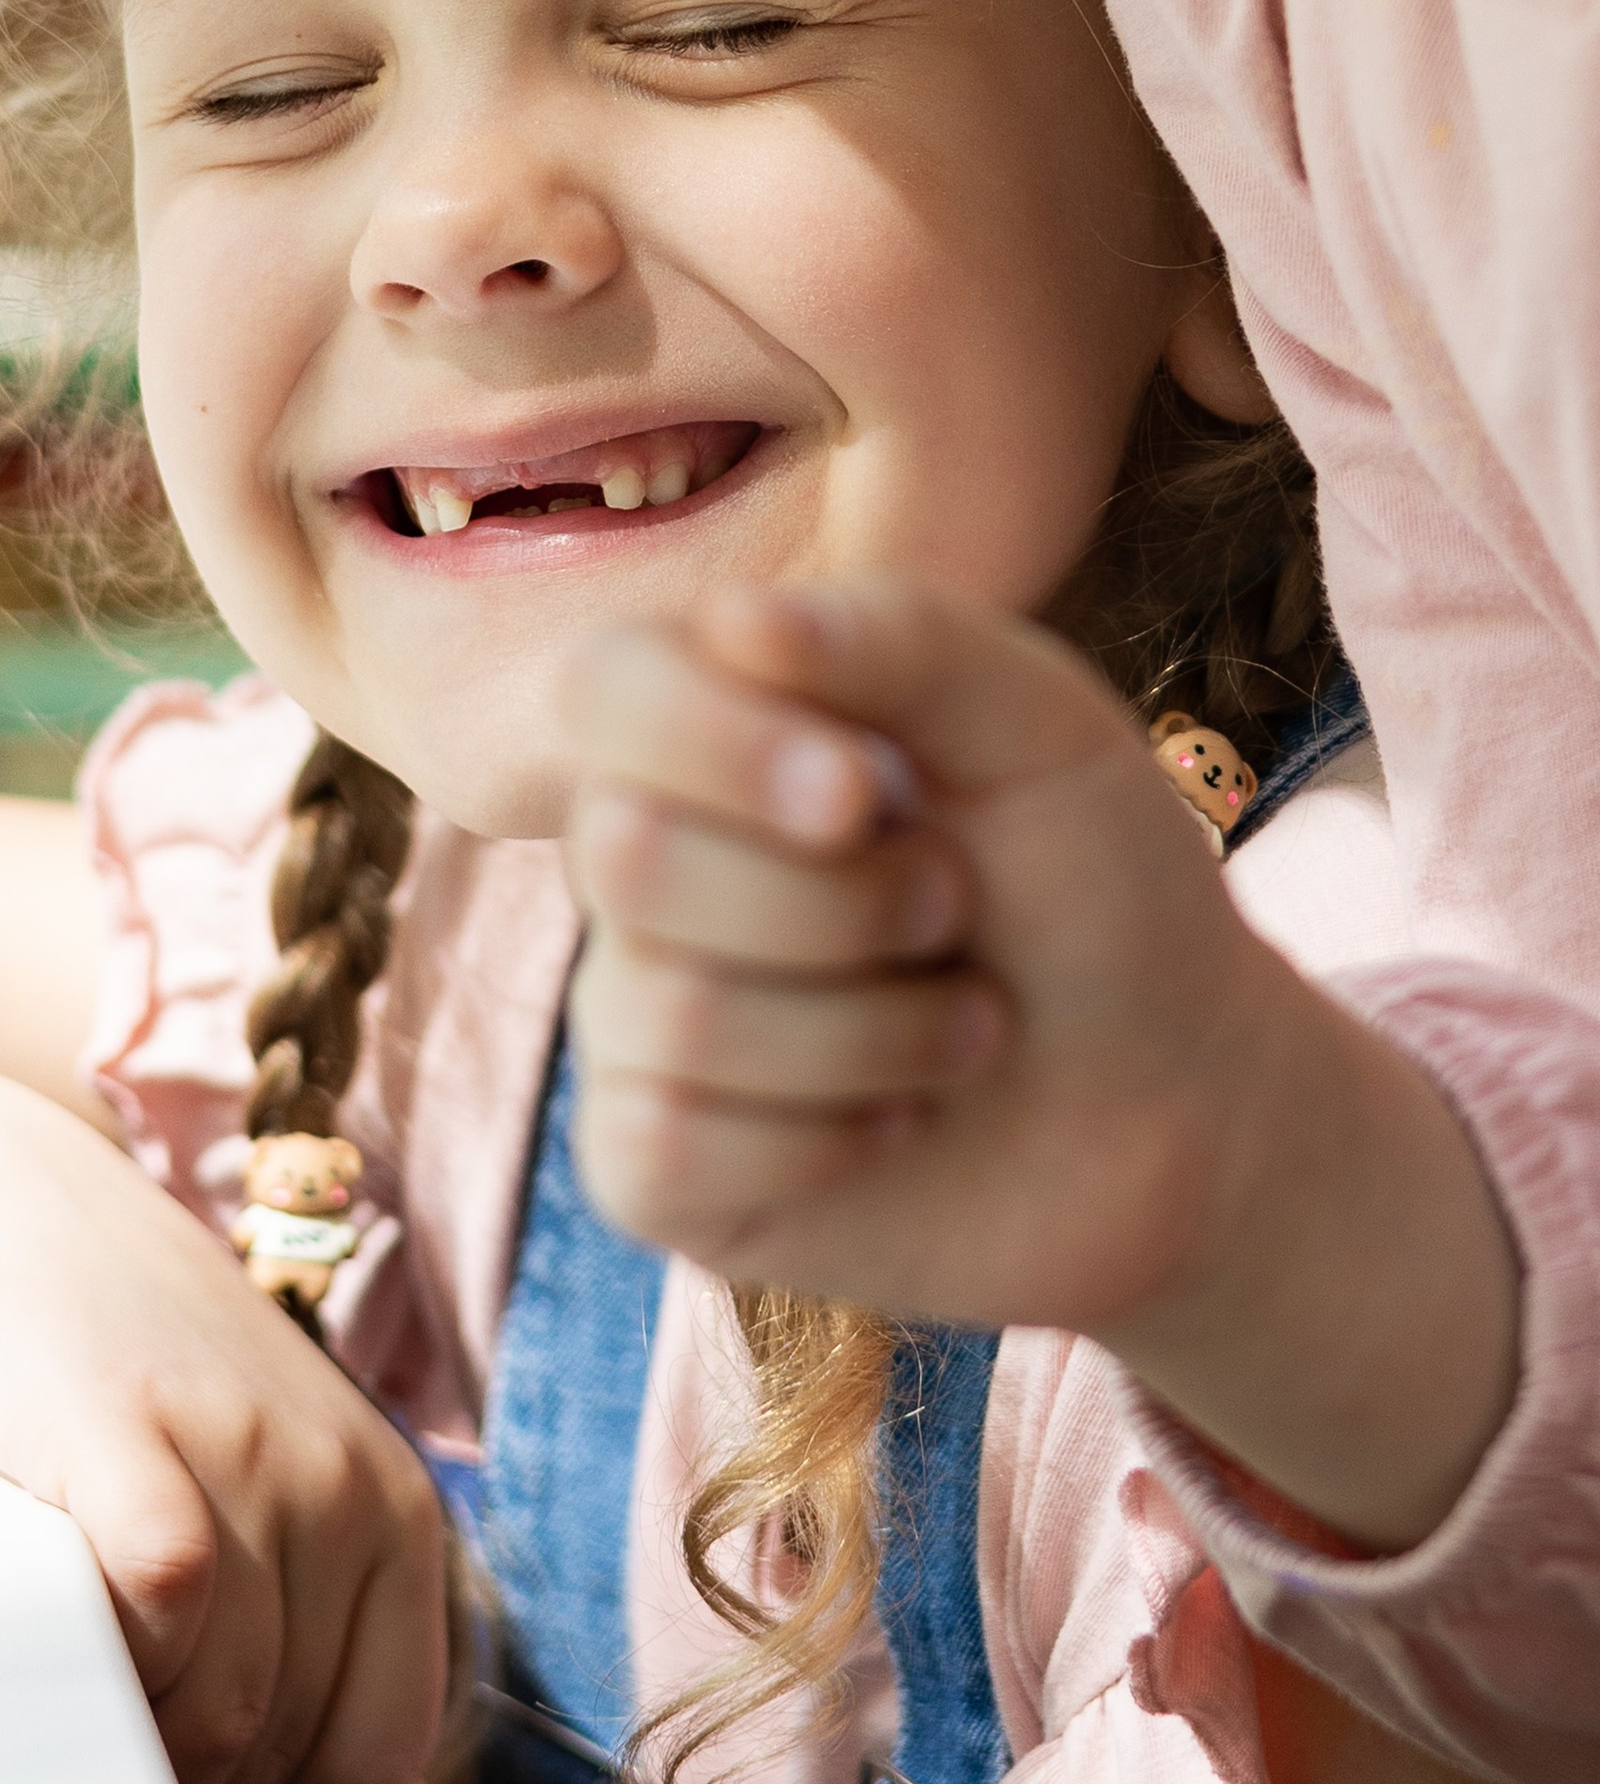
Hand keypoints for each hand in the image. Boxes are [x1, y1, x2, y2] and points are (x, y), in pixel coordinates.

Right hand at [0, 1090, 447, 1783]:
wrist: (11, 1206)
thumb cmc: (130, 1379)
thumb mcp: (262, 1503)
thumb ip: (330, 1655)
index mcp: (399, 1509)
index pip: (380, 1750)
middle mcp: (346, 1481)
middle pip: (293, 1743)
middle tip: (109, 1782)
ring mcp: (244, 1452)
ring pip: (228, 1703)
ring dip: (148, 1764)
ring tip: (76, 1750)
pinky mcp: (134, 1434)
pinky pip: (165, 1607)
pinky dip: (119, 1674)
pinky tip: (61, 1674)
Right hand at [560, 573, 1514, 1551]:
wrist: (1179, 1106)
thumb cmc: (1097, 890)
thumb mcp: (1040, 725)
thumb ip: (901, 638)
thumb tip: (733, 621)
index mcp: (715, 727)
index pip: (604, 687)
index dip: (714, 741)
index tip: (865, 792)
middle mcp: (647, 861)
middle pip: (625, 856)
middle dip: (842, 902)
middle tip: (953, 912)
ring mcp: (635, 1014)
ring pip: (675, 1015)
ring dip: (875, 1033)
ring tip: (960, 1031)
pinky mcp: (650, 1162)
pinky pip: (666, 1149)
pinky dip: (827, 1143)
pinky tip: (892, 1126)